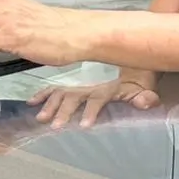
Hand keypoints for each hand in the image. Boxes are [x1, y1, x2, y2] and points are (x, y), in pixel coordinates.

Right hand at [28, 75, 159, 129]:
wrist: (130, 52)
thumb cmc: (137, 72)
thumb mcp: (145, 85)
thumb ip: (146, 96)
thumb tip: (146, 102)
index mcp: (106, 88)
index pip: (96, 100)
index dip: (91, 112)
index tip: (84, 125)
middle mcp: (89, 84)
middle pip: (73, 98)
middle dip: (64, 111)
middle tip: (56, 125)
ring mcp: (78, 82)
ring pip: (60, 93)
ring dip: (50, 105)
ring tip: (41, 117)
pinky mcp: (72, 80)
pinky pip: (54, 86)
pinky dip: (42, 93)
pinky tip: (32, 101)